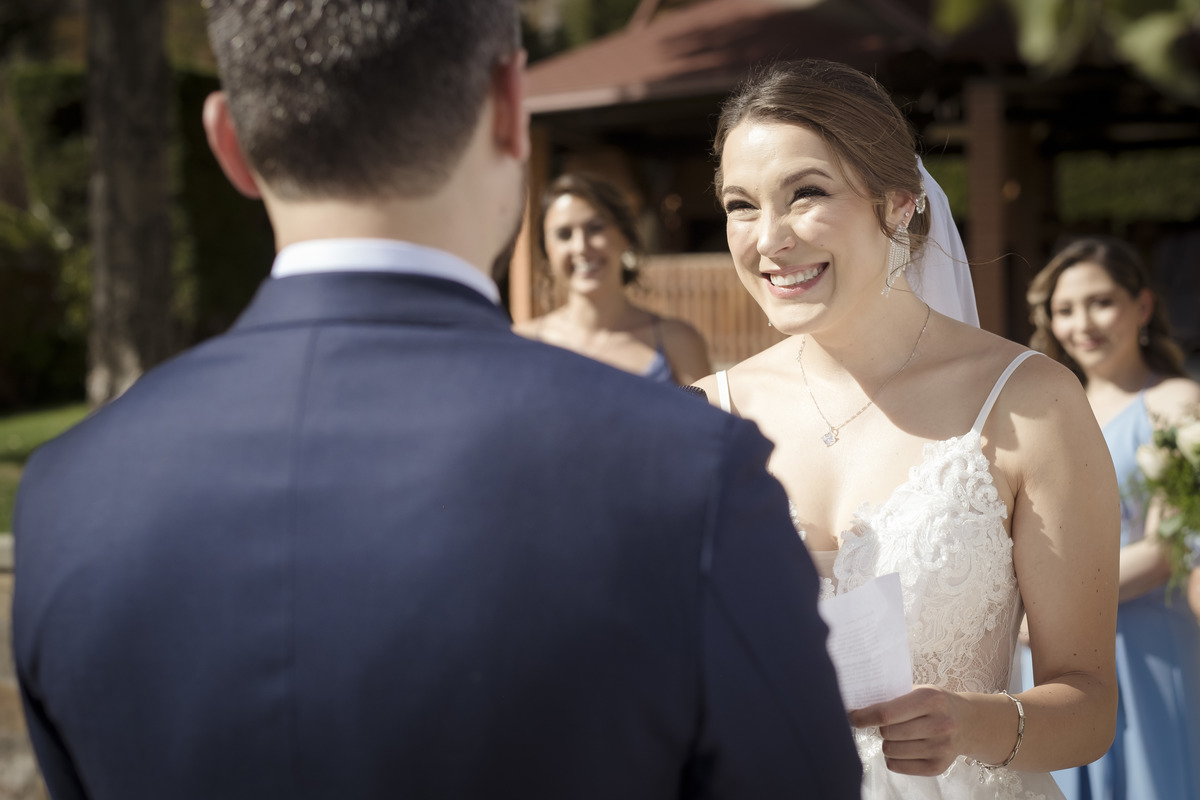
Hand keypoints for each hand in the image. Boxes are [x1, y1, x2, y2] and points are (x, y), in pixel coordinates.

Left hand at [848, 685, 965, 775]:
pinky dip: (893, 758)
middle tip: (887, 723)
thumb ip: (893, 696)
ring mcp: (940, 748)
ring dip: (887, 743)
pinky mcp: (938, 767)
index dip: (863, 716)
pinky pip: (897, 766)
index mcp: (930, 699)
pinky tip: (904, 748)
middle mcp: (939, 724)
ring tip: (899, 735)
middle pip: (887, 733)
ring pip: (890, 750)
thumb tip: (857, 705)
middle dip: (880, 728)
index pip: (886, 713)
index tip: (851, 716)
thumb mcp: (920, 690)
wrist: (968, 722)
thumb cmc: (936, 703)